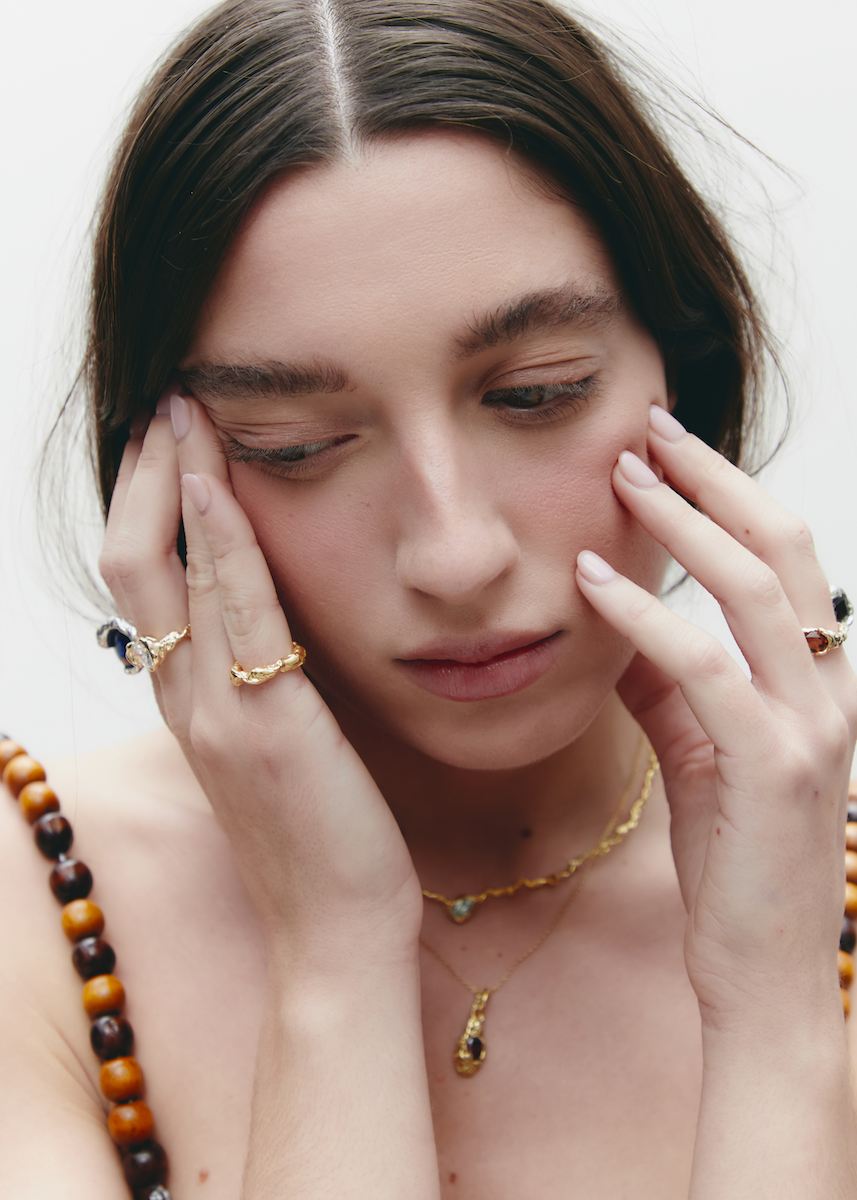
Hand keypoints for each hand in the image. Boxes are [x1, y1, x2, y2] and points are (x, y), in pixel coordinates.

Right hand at [99, 394, 421, 960]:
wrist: (336, 930)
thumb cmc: (323, 835)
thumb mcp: (279, 748)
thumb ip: (265, 681)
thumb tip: (282, 620)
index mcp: (187, 704)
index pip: (145, 583)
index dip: (149, 506)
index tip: (171, 441)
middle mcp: (184, 701)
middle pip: (133, 565)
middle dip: (146, 477)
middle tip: (167, 404)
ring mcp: (215, 713)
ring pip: (168, 576)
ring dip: (176, 484)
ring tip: (188, 412)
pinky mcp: (264, 724)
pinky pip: (235, 616)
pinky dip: (221, 545)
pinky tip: (222, 484)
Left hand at [576, 404, 856, 1028]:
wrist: (760, 969)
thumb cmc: (733, 857)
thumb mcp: (699, 751)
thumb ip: (672, 683)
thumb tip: (622, 619)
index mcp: (817, 679)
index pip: (782, 555)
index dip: (728, 492)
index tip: (666, 448)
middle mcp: (829, 689)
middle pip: (781, 545)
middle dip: (713, 477)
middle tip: (648, 428)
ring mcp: (809, 725)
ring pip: (751, 587)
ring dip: (683, 520)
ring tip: (622, 476)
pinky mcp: (770, 766)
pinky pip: (701, 665)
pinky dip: (642, 614)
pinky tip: (588, 582)